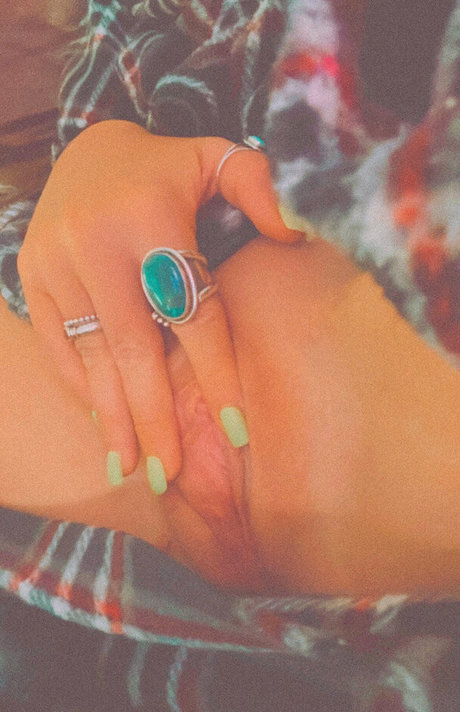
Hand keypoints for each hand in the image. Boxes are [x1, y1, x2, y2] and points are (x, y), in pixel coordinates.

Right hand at [18, 120, 299, 490]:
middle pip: (134, 347)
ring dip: (113, 417)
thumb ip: (257, 187)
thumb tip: (295, 235)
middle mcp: (95, 240)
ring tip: (132, 469)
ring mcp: (55, 260)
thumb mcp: (216, 157)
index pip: (192, 310)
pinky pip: (56, 344)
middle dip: (155, 416)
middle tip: (172, 473)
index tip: (236, 430)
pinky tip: (104, 425)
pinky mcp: (32, 275)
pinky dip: (82, 388)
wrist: (88, 153)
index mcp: (150, 213)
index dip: (216, 372)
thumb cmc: (167, 169)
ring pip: (92, 354)